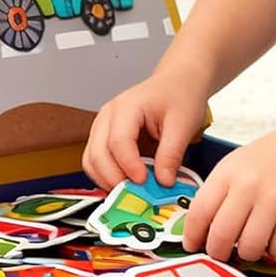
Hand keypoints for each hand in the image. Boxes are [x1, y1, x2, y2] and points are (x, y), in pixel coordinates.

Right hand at [83, 70, 208, 189]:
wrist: (178, 82)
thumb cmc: (180, 94)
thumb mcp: (183, 124)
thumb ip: (171, 154)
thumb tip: (163, 182)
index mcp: (127, 106)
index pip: (118, 142)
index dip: (129, 166)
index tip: (144, 181)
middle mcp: (109, 116)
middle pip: (98, 154)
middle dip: (114, 178)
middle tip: (135, 194)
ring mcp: (104, 126)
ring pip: (91, 160)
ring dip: (107, 179)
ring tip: (132, 191)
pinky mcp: (106, 137)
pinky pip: (97, 161)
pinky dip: (107, 175)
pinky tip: (127, 182)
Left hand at [181, 121, 275, 264]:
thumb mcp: (240, 163)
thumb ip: (221, 192)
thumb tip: (203, 230)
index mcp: (228, 172)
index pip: (199, 213)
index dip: (193, 236)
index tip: (195, 245)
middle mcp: (248, 185)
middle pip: (220, 237)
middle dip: (219, 253)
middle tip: (224, 253)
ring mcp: (274, 199)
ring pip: (249, 248)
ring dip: (249, 254)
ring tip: (254, 244)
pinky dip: (275, 250)